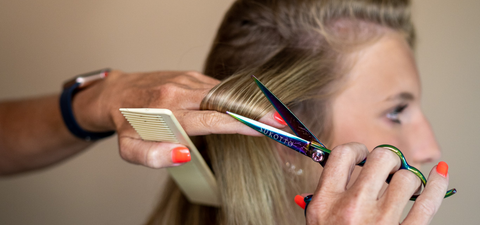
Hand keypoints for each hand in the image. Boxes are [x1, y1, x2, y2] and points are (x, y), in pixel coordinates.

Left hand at [73, 70, 285, 167]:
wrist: (117, 92)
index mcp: (169, 110)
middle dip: (256, 112)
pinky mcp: (191, 76)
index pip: (213, 119)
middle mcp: (181, 90)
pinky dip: (234, 99)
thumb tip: (183, 154)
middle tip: (281, 123)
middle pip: (227, 101)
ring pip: (225, 93)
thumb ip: (153, 156)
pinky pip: (218, 88)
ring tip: (271, 118)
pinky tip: (245, 109)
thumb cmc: (127, 124)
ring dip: (248, 105)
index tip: (267, 128)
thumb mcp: (130, 149)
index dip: (242, 124)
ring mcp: (187, 80)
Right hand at [297, 143, 448, 224]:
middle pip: (381, 159)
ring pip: (407, 178)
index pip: (343, 155)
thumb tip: (341, 170)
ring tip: (404, 187)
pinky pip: (428, 203)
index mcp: (326, 203)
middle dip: (388, 160)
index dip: (356, 150)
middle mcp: (351, 208)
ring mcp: (380, 223)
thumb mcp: (316, 223)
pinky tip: (440, 176)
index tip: (361, 156)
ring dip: (409, 179)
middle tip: (388, 169)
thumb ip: (326, 196)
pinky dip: (438, 185)